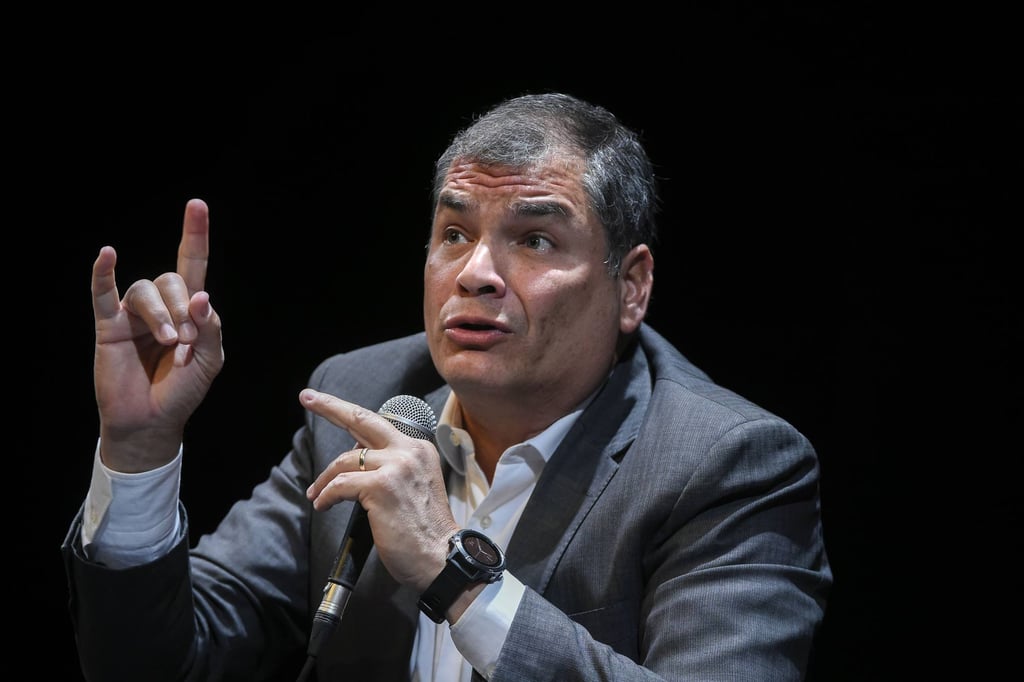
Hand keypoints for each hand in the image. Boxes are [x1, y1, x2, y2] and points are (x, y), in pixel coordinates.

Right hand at [92, 199, 223, 471]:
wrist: (153, 421)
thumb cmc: (183, 390)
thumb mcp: (209, 360)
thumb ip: (209, 328)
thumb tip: (200, 296)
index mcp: (189, 309)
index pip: (193, 264)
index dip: (194, 234)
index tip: (197, 205)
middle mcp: (161, 305)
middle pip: (172, 279)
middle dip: (183, 310)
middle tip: (185, 343)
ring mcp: (133, 314)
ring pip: (145, 290)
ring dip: (161, 314)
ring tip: (168, 343)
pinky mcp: (109, 326)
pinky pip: (103, 293)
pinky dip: (103, 273)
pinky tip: (107, 256)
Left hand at [301, 389, 457, 591]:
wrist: (442, 557)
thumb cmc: (425, 531)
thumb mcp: (414, 486)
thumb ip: (391, 467)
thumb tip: (357, 456)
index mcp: (418, 449)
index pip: (378, 426)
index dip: (350, 416)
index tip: (328, 405)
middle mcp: (409, 451)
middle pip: (362, 419)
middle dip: (330, 406)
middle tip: (307, 398)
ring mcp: (395, 467)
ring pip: (345, 461)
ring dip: (324, 479)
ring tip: (316, 494)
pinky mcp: (381, 487)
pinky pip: (340, 485)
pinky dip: (326, 495)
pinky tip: (322, 504)